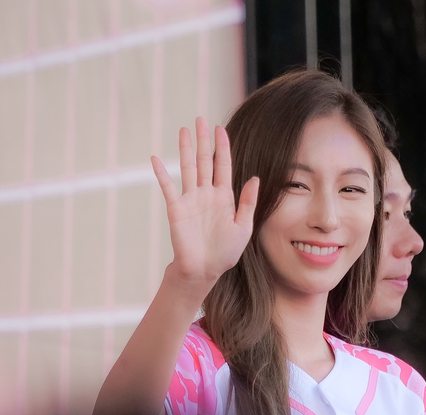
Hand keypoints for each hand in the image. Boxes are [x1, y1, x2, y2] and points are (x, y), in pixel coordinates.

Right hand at [151, 117, 258, 290]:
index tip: (220, 129)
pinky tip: (156, 158)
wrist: (204, 270)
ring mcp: (190, 200)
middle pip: (204, 161)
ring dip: (185, 149)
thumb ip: (248, 202)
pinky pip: (168, 188)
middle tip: (201, 119)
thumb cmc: (225, 251)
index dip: (222, 147)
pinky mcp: (176, 209)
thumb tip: (255, 177)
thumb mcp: (244, 226)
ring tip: (184, 130)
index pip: (223, 166)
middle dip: (203, 141)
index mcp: (224, 197)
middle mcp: (206, 194)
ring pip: (187, 168)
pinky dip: (161, 173)